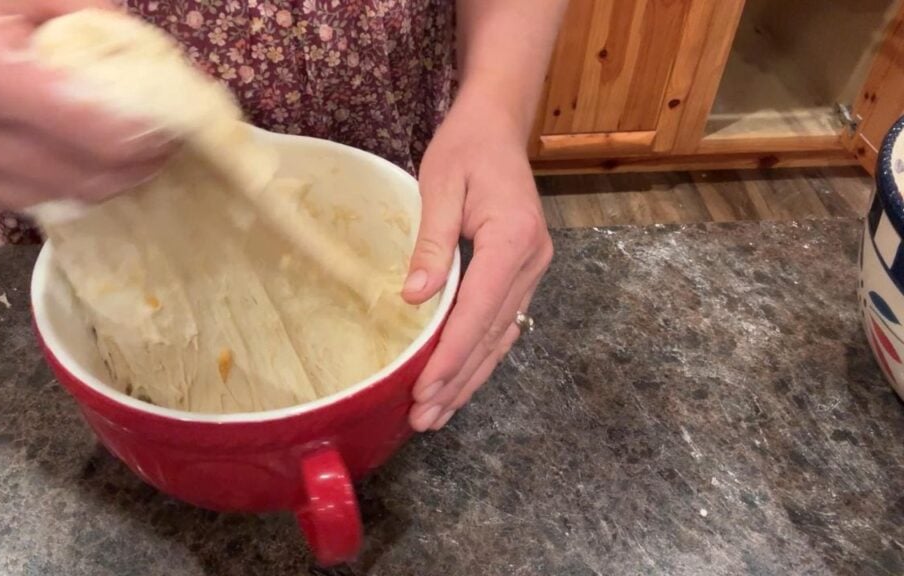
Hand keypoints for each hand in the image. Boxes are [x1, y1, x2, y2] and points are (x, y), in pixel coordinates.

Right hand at [0, 0, 171, 209]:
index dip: (147, 141)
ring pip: (43, 201)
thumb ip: (73, 9)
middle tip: (162, 151)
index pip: (94, 136)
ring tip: (126, 163)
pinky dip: (48, 187)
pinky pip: (3, 199)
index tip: (176, 130)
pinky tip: (70, 166)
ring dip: (94, 187)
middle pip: (77, 182)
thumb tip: (138, 45)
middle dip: (132, 171)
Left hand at [403, 89, 553, 431]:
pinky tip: (460, 381)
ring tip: (437, 414)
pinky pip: (503, 323)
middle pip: (493, 335)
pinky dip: (481, 356)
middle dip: (458, 381)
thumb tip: (414, 299)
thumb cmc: (464, 148)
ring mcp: (534, 270)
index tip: (424, 391)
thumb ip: (430, 243)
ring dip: (470, 377)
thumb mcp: (440, 186)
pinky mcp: (524, 272)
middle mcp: (532, 262)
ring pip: (502, 337)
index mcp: (513, 240)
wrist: (498, 125)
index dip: (451, 356)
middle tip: (423, 419)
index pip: (479, 312)